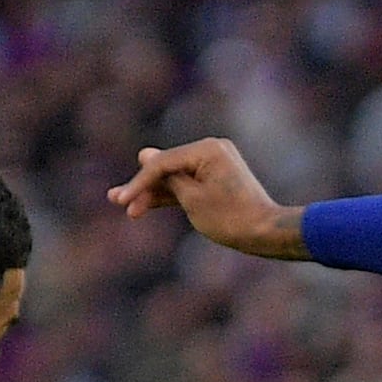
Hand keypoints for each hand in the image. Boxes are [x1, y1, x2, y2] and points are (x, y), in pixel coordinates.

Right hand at [106, 139, 304, 258]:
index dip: (139, 182)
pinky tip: (148, 204)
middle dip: (143, 187)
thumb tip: (145, 153)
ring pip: (176, 177)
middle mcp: (211, 149)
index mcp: (207, 149)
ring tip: (127, 207)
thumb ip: (166, 178)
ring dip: (154, 193)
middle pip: (167, 167)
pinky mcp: (216, 177)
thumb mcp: (192, 199)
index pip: (162, 163)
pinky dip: (173, 195)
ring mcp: (215, 162)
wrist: (265, 232)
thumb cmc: (230, 218)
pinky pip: (188, 183)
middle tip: (115, 201)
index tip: (122, 201)